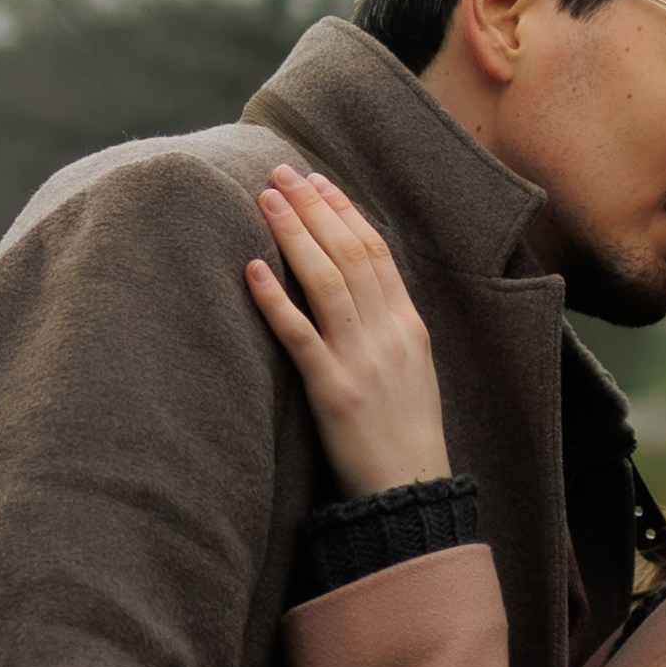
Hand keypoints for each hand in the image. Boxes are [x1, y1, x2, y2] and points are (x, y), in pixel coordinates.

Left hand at [243, 166, 453, 499]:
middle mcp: (389, 334)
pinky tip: (253, 268)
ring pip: (327, 281)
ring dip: (295, 234)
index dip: (344, 211)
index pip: (376, 252)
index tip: (317, 180)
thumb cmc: (405, 436)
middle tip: (281, 173)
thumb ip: (389, 328)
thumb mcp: (412, 372)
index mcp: (409, 327)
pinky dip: (276, 299)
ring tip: (265, 199)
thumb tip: (359, 291)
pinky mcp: (333, 392)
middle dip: (314, 208)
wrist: (410, 493)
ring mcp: (362, 361)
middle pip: (349, 254)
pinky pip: (301, 336)